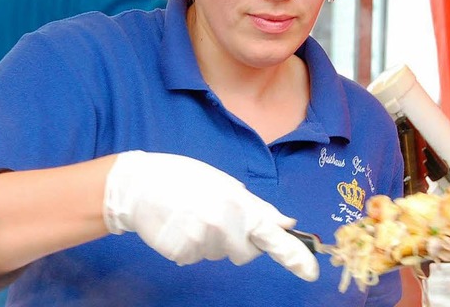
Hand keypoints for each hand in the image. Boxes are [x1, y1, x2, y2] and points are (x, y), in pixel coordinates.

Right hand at [103, 150, 318, 280]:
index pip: (272, 236)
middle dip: (240, 239)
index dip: (294, 256)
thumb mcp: (224, 183)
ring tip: (192, 214)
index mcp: (236, 205)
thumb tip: (287, 222)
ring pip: (220, 254)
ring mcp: (201, 244)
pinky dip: (192, 245)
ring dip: (213, 240)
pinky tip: (180, 225)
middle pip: (246, 252)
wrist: (137, 185)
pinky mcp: (182, 255)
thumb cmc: (184, 177)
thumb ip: (257, 206)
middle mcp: (222, 228)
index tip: (311, 272)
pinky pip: (197, 257)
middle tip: (216, 215)